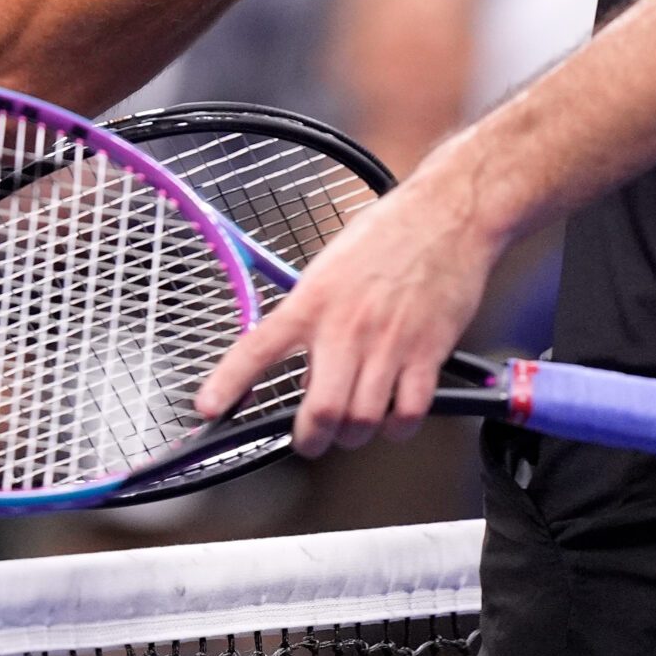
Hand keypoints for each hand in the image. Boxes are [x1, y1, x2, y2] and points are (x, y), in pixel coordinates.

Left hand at [195, 163, 500, 454]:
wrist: (447, 215)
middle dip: (312, 439)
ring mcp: (388, 343)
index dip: (228, 384)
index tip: (208, 408)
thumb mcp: (331, 266)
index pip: (257, 349)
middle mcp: (346, 327)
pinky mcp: (427, 353)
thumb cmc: (390, 233)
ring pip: (362, 420)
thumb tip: (304, 359)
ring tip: (353, 427)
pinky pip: (408, 413)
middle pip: (321, 411)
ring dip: (354, 435)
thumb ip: (313, 312)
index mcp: (313, 301)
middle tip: (311, 439)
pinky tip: (393, 416)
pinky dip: (397, 427)